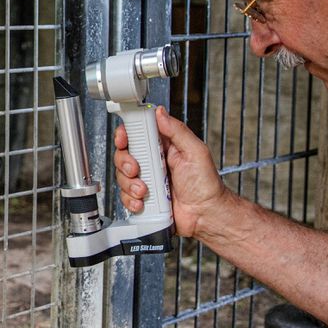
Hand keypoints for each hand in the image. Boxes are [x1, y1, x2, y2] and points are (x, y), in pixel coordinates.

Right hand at [113, 107, 227, 237]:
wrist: (205, 215)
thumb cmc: (206, 185)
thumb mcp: (195, 152)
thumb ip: (177, 131)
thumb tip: (160, 113)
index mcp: (164, 146)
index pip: (138, 132)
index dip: (126, 134)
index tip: (124, 139)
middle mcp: (152, 161)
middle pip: (124, 154)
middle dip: (125, 162)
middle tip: (136, 170)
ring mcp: (146, 179)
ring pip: (121, 176)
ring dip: (129, 184)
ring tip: (145, 191)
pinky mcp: (142, 197)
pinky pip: (125, 196)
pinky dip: (130, 200)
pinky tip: (143, 202)